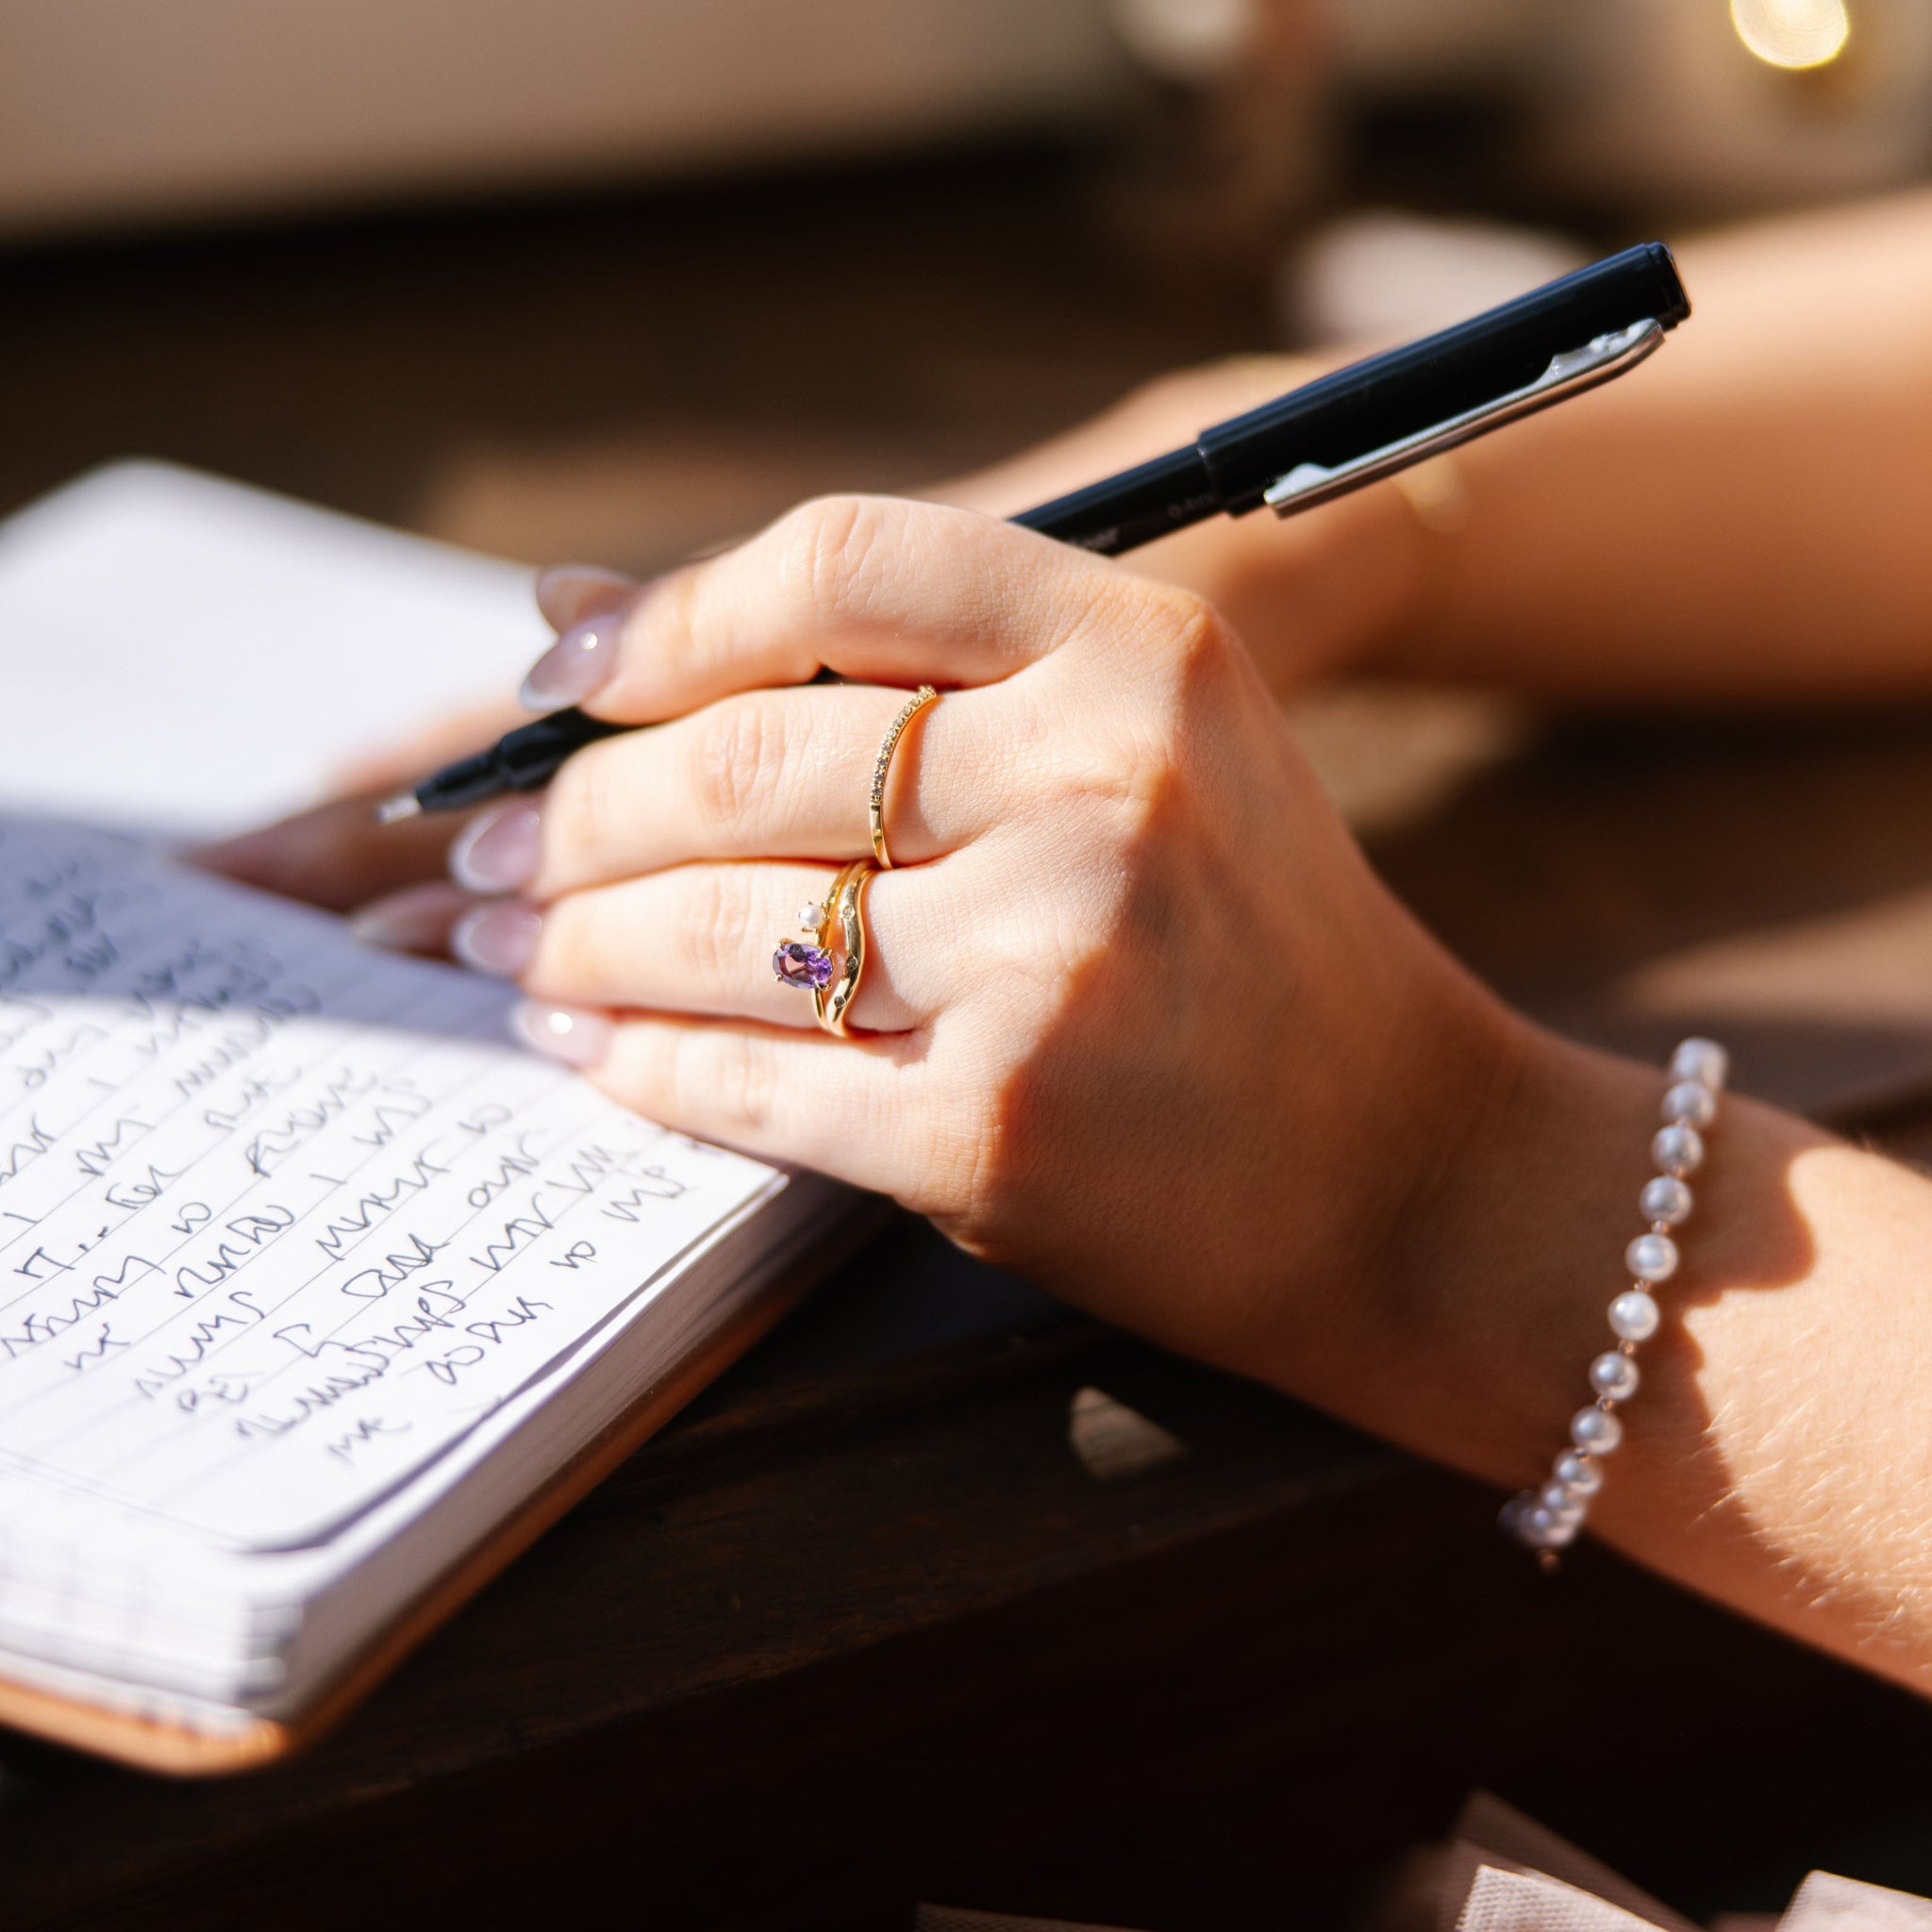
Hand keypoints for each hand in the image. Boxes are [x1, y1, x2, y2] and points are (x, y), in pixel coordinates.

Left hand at [373, 495, 1520, 1387]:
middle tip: (492, 852)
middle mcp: (1101, 784)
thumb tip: (572, 614)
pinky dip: (638, 1064)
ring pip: (718, 927)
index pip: (842, 563)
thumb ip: (898, 670)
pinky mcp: (997, 1131)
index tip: (563, 679)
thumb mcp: (1147, 753)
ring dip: (574, 941)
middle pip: (744, 757)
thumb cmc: (1255, 951)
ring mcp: (1050, 962)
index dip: (669, 613)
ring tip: (514, 946)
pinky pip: (747, 1079)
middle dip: (573, 813)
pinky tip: (588, 1047)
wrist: (1413, 1178)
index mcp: (1143, 654)